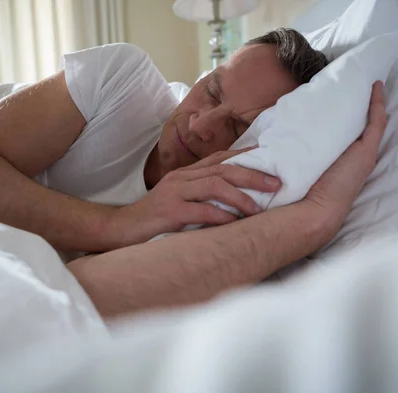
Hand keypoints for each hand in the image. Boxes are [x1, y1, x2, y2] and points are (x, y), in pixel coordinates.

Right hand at [106, 147, 281, 246]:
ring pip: (215, 185)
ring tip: (260, 209)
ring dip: (241, 196)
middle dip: (253, 174)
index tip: (272, 160)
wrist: (120, 230)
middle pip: (223, 168)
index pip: (220, 158)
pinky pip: (202, 210)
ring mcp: (174, 192)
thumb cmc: (155, 220)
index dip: (247, 157)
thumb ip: (202, 197)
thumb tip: (234, 203)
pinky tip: (236, 224)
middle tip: (277, 184)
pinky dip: (222, 216)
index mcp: (186, 173)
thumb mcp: (179, 202)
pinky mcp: (169, 211)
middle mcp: (182, 177)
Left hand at [303, 81, 387, 234]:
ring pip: (374, 121)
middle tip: (367, 81)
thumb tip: (283, 130)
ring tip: (373, 80)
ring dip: (375, 101)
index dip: (353, 113)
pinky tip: (376, 86)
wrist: (317, 210)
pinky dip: (377, 103)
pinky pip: (377, 122)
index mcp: (345, 159)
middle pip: (366, 125)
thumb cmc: (305, 191)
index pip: (352, 131)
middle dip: (368, 103)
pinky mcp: (367, 151)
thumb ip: (301, 148)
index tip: (348, 93)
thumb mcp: (303, 163)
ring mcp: (365, 153)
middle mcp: (358, 155)